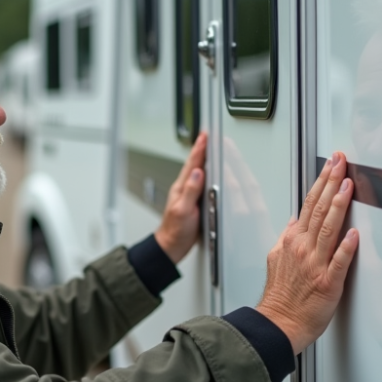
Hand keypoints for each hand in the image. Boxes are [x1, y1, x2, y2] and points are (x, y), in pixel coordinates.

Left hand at [155, 132, 206, 263]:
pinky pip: (202, 183)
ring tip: (209, 147)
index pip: (192, 164)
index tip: (205, 136)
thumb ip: (190, 191)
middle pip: (194, 164)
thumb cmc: (175, 231)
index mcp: (181, 188)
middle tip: (208, 136)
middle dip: (202, 149)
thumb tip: (197, 172)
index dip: (199, 149)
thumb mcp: (183, 210)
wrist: (171, 246)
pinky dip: (206, 174)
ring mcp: (189, 195)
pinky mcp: (194, 202)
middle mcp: (184, 188)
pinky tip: (209, 172)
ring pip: (197, 172)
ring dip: (203, 159)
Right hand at [255, 152, 359, 352]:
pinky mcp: (328, 282)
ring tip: (347, 185)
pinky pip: (339, 261)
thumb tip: (294, 221)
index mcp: (293, 241)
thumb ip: (287, 237)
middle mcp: (304, 248)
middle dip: (331, 182)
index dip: (321, 182)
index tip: (331, 165)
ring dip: (339, 205)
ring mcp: (316, 264)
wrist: (278, 323)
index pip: (309, 204)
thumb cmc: (281, 296)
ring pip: (329, 228)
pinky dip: (346, 247)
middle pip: (319, 208)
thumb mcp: (276, 259)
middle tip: (341, 162)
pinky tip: (354, 233)